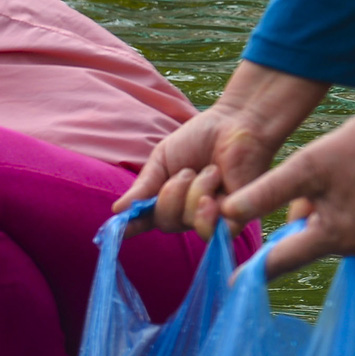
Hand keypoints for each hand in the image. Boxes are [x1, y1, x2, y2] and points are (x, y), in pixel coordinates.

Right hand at [116, 62, 329, 234]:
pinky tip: (213, 196)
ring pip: (187, 222)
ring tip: (211, 171)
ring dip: (194, 194)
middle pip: (165, 222)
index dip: (131, 225)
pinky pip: (210, 231)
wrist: (237, 124)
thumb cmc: (200, 138)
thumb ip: (143, 187)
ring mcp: (211, 215)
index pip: (146, 219)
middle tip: (187, 171)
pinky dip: (206, 215)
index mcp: (168, 198)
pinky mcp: (235, 217)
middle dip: (170, 196)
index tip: (118, 228)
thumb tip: (117, 211)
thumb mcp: (162, 160)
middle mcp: (188, 211)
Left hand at [221, 50, 354, 274]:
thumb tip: (225, 216)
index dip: (254, 270)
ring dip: (318, 216)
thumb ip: (264, 194)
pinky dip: (340, 215)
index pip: (283, 260)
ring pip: (327, 235)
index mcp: (335, 236)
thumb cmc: (354, 145)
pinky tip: (351, 186)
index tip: (231, 283)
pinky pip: (350, 231)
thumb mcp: (303, 167)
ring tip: (336, 181)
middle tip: (314, 186)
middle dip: (298, 220)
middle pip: (306, 244)